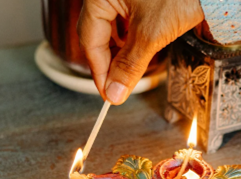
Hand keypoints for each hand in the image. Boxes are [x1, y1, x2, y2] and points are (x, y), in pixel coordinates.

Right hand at [78, 0, 203, 104]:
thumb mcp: (151, 33)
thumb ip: (129, 65)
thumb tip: (114, 92)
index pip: (89, 38)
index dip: (99, 71)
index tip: (109, 94)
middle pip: (96, 34)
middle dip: (108, 63)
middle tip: (118, 87)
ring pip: (109, 29)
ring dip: (118, 52)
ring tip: (128, 71)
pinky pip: (122, 21)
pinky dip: (128, 39)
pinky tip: (136, 51)